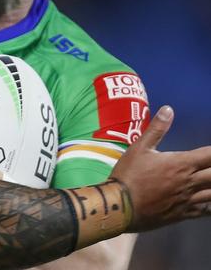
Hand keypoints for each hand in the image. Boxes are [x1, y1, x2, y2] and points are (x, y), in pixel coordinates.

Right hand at [111, 105, 210, 230]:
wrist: (121, 205)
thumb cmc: (129, 174)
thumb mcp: (139, 148)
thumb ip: (156, 129)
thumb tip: (168, 109)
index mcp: (181, 163)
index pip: (209, 155)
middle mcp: (189, 181)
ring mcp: (189, 199)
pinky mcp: (184, 213)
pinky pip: (207, 209)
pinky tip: (210, 199)